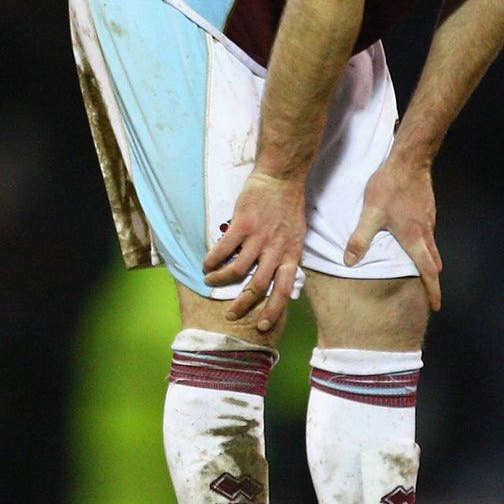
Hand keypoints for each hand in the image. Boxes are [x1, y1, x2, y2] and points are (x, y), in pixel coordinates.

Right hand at [203, 169, 307, 330]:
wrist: (281, 177)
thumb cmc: (289, 205)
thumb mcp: (297, 235)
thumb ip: (286, 255)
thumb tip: (277, 276)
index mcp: (291, 254)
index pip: (283, 290)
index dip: (273, 311)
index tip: (263, 326)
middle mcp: (275, 249)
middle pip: (257, 286)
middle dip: (242, 304)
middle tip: (231, 314)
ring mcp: (258, 237)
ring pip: (237, 270)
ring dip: (220, 280)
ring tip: (210, 280)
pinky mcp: (242, 224)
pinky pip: (223, 249)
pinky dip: (212, 260)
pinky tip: (206, 263)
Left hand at [345, 154, 442, 309]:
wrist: (410, 160)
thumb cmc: (390, 186)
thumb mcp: (370, 213)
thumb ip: (360, 238)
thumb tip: (349, 261)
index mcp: (414, 238)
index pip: (428, 272)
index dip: (433, 291)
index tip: (436, 306)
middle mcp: (426, 232)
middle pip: (434, 263)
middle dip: (432, 280)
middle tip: (429, 295)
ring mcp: (429, 220)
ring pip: (432, 248)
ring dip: (429, 263)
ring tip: (420, 273)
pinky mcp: (427, 210)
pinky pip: (429, 235)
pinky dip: (425, 246)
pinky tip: (413, 243)